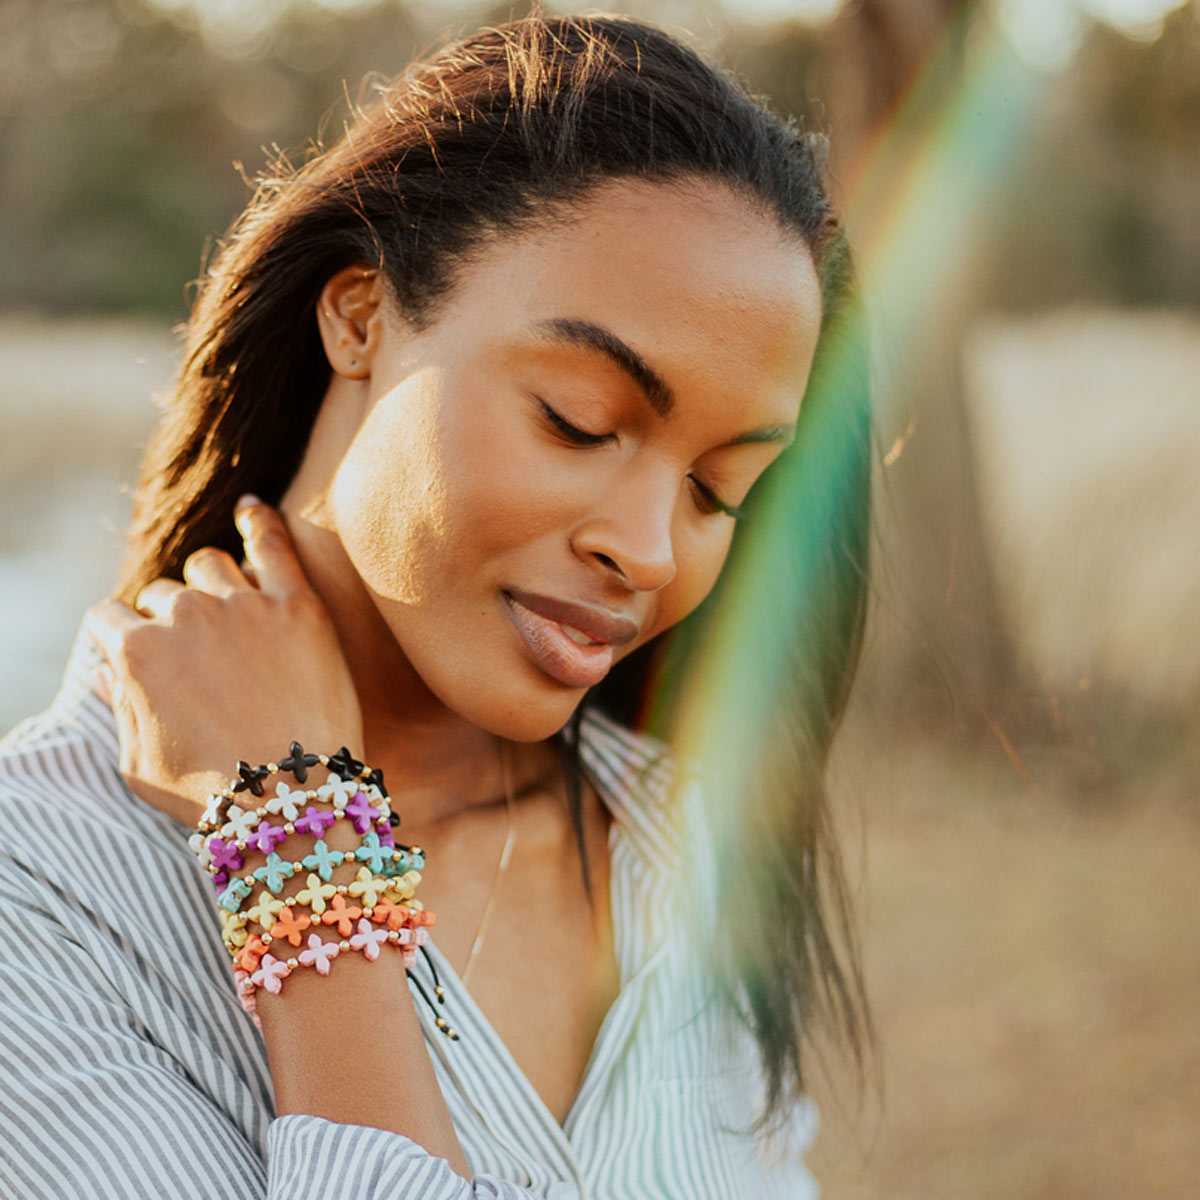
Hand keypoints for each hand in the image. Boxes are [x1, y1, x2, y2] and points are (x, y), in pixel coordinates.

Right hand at [84, 498, 364, 827]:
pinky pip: (272, 542)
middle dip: (172, 618)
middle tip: (203, 656)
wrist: (294, 798)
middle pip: (164, 594)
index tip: (143, 652)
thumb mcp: (141, 765)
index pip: (110, 618)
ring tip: (228, 610)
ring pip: (210, 565)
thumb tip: (107, 671)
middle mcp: (183, 616)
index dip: (123, 636)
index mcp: (136, 651)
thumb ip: (121, 708)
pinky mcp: (297, 604)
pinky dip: (258, 522)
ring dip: (210, 582)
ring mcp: (242, 604)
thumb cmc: (213, 796)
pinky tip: (252, 511)